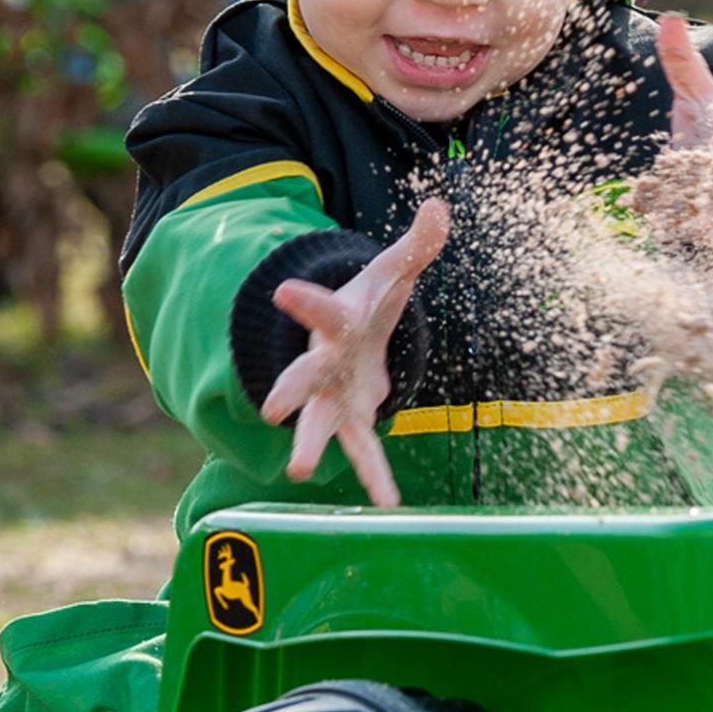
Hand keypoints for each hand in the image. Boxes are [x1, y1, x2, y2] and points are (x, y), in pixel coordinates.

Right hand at [260, 198, 449, 507]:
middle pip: (304, 376)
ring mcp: (332, 395)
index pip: (322, 310)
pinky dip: (374, 476)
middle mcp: (325, 362)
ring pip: (318, 423)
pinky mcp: (350, 419)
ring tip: (300, 473)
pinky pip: (363, 451)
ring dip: (311, 446)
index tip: (282, 292)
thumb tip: (439, 208)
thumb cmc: (369, 300)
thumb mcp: (393, 271)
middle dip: (289, 390)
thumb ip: (416, 244)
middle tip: (273, 407)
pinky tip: (389, 503)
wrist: (349, 335)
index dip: (305, 302)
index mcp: (338, 321)